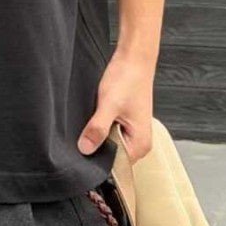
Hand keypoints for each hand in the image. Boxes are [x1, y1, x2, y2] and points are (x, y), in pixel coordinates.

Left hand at [76, 48, 154, 165]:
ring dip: (99, 134)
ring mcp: (133, 133)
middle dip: (97, 145)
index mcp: (140, 144)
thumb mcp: (109, 105)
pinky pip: (109, 133)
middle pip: (111, 156)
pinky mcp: (126, 124)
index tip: (85, 147)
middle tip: (88, 128)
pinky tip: (98, 115)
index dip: (97, 158)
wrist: (134, 59)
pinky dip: (101, 126)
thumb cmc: (128, 79)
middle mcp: (139, 143)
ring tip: (96, 118)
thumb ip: (97, 128)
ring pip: (109, 144)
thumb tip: (85, 149)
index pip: (115, 167)